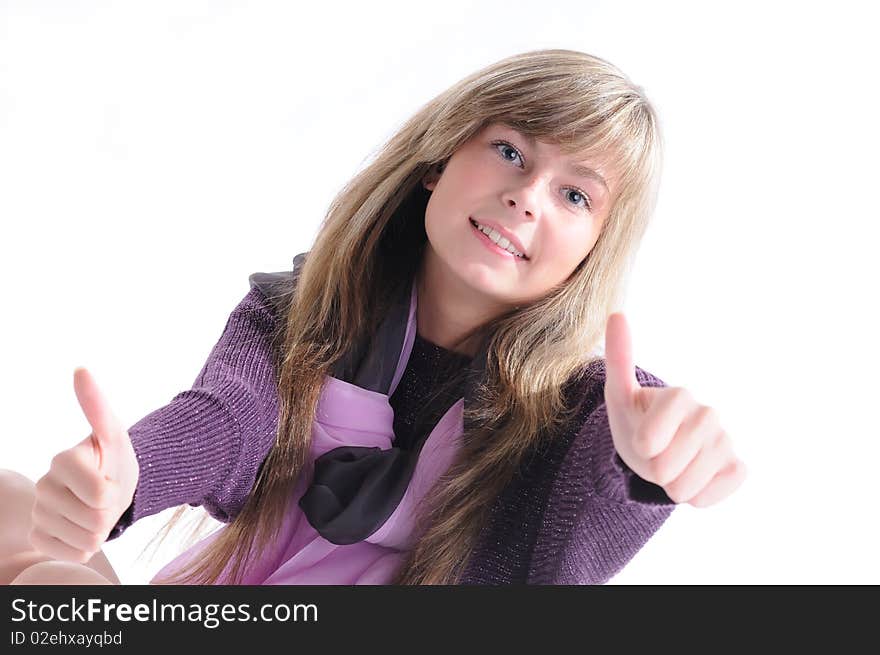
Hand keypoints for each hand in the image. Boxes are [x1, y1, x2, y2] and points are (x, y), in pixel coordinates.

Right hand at [29, 367, 139, 562]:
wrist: (112, 486)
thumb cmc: (115, 459)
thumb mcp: (115, 434)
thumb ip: (97, 405)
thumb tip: (81, 369)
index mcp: (62, 460)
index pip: (100, 494)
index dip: (115, 490)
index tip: (110, 477)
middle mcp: (43, 485)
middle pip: (95, 519)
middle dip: (110, 511)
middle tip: (107, 496)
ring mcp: (39, 513)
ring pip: (87, 539)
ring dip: (101, 529)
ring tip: (97, 509)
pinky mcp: (40, 536)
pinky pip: (73, 553)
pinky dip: (87, 545)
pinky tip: (83, 526)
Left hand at [603, 312, 746, 506]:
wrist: (658, 449)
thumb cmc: (636, 418)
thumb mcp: (618, 393)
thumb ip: (619, 357)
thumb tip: (616, 313)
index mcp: (679, 395)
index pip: (655, 434)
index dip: (645, 443)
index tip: (641, 442)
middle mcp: (708, 414)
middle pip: (669, 463)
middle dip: (652, 468)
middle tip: (654, 455)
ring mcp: (726, 441)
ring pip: (689, 483)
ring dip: (670, 485)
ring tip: (671, 467)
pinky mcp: (737, 468)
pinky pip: (715, 493)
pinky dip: (697, 496)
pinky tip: (692, 478)